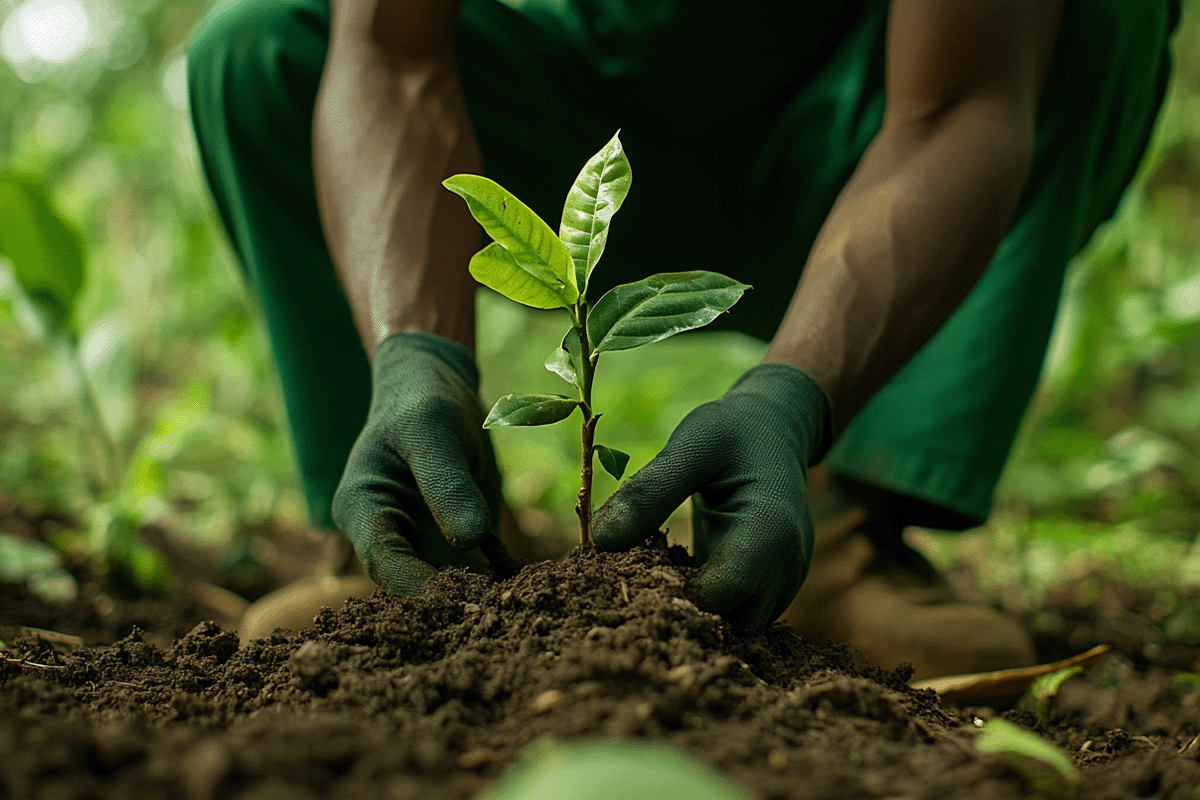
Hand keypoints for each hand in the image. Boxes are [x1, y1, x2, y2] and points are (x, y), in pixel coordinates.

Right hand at [332, 332, 503, 593]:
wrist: (434, 389)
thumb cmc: (422, 402)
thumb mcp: (433, 432)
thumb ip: (448, 485)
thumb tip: (470, 542)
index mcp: (360, 508)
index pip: (384, 562)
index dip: (421, 586)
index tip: (465, 601)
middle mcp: (382, 534)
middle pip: (411, 583)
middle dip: (454, 598)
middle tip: (505, 608)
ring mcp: (414, 542)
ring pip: (443, 585)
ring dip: (478, 596)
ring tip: (521, 601)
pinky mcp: (446, 544)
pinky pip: (469, 572)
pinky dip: (494, 580)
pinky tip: (528, 586)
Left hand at [592, 363, 831, 628]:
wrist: (775, 433)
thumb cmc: (732, 433)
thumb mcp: (691, 445)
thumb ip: (650, 492)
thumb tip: (599, 542)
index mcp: (771, 531)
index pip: (720, 595)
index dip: (668, 595)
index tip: (622, 574)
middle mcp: (784, 569)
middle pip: (725, 623)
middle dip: (674, 611)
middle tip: (626, 580)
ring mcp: (779, 586)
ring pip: (727, 628)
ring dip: (685, 612)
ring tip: (644, 576)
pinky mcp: (764, 591)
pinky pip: (729, 617)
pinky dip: (696, 605)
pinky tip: (663, 576)